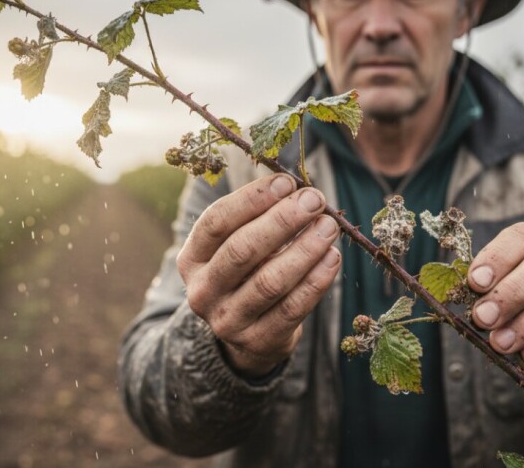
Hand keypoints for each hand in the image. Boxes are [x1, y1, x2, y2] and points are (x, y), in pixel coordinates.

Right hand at [176, 174, 341, 377]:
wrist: (246, 338)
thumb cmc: (247, 275)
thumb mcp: (235, 247)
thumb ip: (257, 219)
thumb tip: (299, 189)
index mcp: (191, 260)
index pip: (216, 222)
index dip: (252, 199)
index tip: (287, 182)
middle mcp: (202, 292)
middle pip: (242, 250)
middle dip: (282, 221)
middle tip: (314, 200)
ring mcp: (228, 321)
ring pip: (270, 282)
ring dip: (305, 250)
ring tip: (328, 227)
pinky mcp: (258, 341)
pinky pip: (292, 308)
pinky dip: (316, 280)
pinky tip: (332, 257)